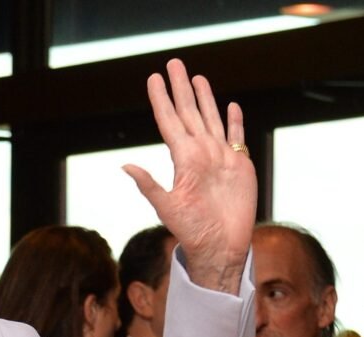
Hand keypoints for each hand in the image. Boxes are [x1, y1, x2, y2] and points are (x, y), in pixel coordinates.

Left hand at [124, 58, 256, 294]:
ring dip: (205, 98)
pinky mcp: (239, 165)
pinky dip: (234, 122)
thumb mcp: (166, 207)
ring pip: (211, 119)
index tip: (153, 78)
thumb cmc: (191, 231)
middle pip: (189, 112)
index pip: (169, 121)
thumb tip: (125, 166)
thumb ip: (149, 185)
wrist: (220, 245)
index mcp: (182, 160)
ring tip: (197, 78)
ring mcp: (219, 158)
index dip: (162, 99)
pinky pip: (236, 138)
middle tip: (174, 63)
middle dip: (181, 88)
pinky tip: (231, 107)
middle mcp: (199, 154)